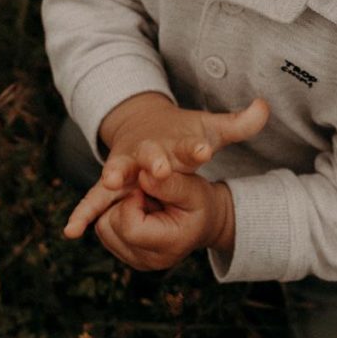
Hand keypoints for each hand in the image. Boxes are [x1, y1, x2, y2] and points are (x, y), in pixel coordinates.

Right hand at [64, 93, 267, 237]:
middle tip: (157, 170)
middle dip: (154, 161)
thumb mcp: (211, 128)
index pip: (189, 145)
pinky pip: (94, 198)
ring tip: (109, 183)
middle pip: (151, 155)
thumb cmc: (182, 134)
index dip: (196, 148)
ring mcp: (126, 164)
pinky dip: (83, 212)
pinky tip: (71, 231)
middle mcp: (149, 151)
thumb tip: (265, 106)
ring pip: (119, 171)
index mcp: (176, 143)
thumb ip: (239, 124)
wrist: (142, 125)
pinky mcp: (110, 180)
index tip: (203, 151)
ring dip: (113, 177)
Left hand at [91, 169, 234, 271]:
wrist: (206, 222)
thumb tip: (142, 176)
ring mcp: (137, 262)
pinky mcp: (128, 257)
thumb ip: (168, 183)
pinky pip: (105, 232)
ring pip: (103, 229)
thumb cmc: (200, 203)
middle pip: (110, 226)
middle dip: (124, 202)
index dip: (131, 201)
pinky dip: (116, 216)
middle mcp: (149, 260)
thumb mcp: (193, 188)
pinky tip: (138, 211)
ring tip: (144, 202)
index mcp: (168, 245)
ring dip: (118, 208)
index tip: (146, 186)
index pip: (129, 226)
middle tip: (147, 194)